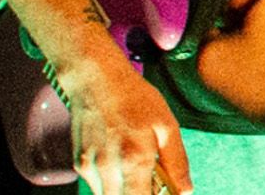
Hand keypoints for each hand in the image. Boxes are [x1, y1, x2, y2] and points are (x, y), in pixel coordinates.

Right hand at [62, 61, 191, 194]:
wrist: (96, 81)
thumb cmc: (137, 100)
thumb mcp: (167, 125)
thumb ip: (176, 162)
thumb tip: (186, 192)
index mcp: (135, 160)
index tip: (163, 192)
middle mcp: (109, 168)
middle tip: (153, 182)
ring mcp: (90, 167)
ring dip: (125, 190)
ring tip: (138, 168)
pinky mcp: (79, 164)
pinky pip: (98, 185)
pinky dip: (111, 181)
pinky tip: (120, 159)